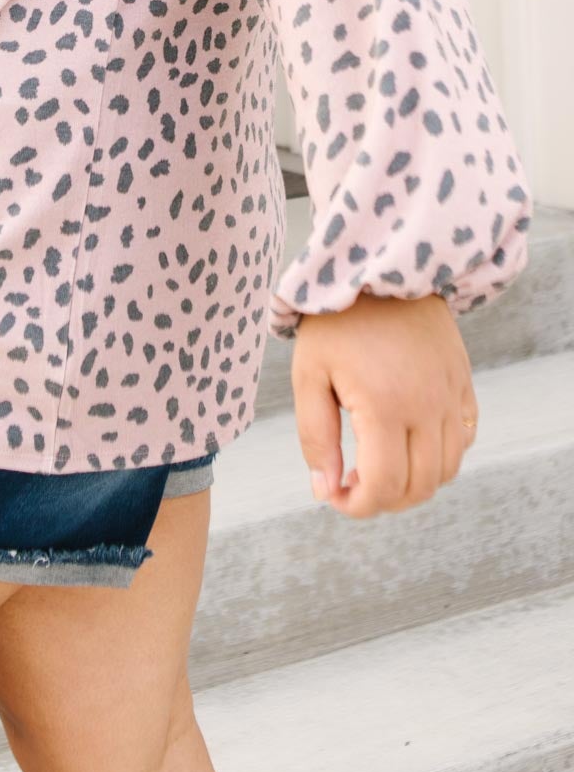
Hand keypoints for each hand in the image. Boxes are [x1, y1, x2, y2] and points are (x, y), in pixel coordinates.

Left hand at [291, 290, 478, 516]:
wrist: (378, 265)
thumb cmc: (334, 319)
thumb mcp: (308, 373)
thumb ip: (315, 436)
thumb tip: (325, 490)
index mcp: (384, 406)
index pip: (384, 486)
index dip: (357, 506)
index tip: (334, 495)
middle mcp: (427, 406)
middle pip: (420, 486)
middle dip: (384, 500)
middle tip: (352, 485)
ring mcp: (451, 394)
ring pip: (447, 470)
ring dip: (415, 483)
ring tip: (379, 466)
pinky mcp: (463, 381)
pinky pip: (464, 439)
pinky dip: (441, 456)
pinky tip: (408, 441)